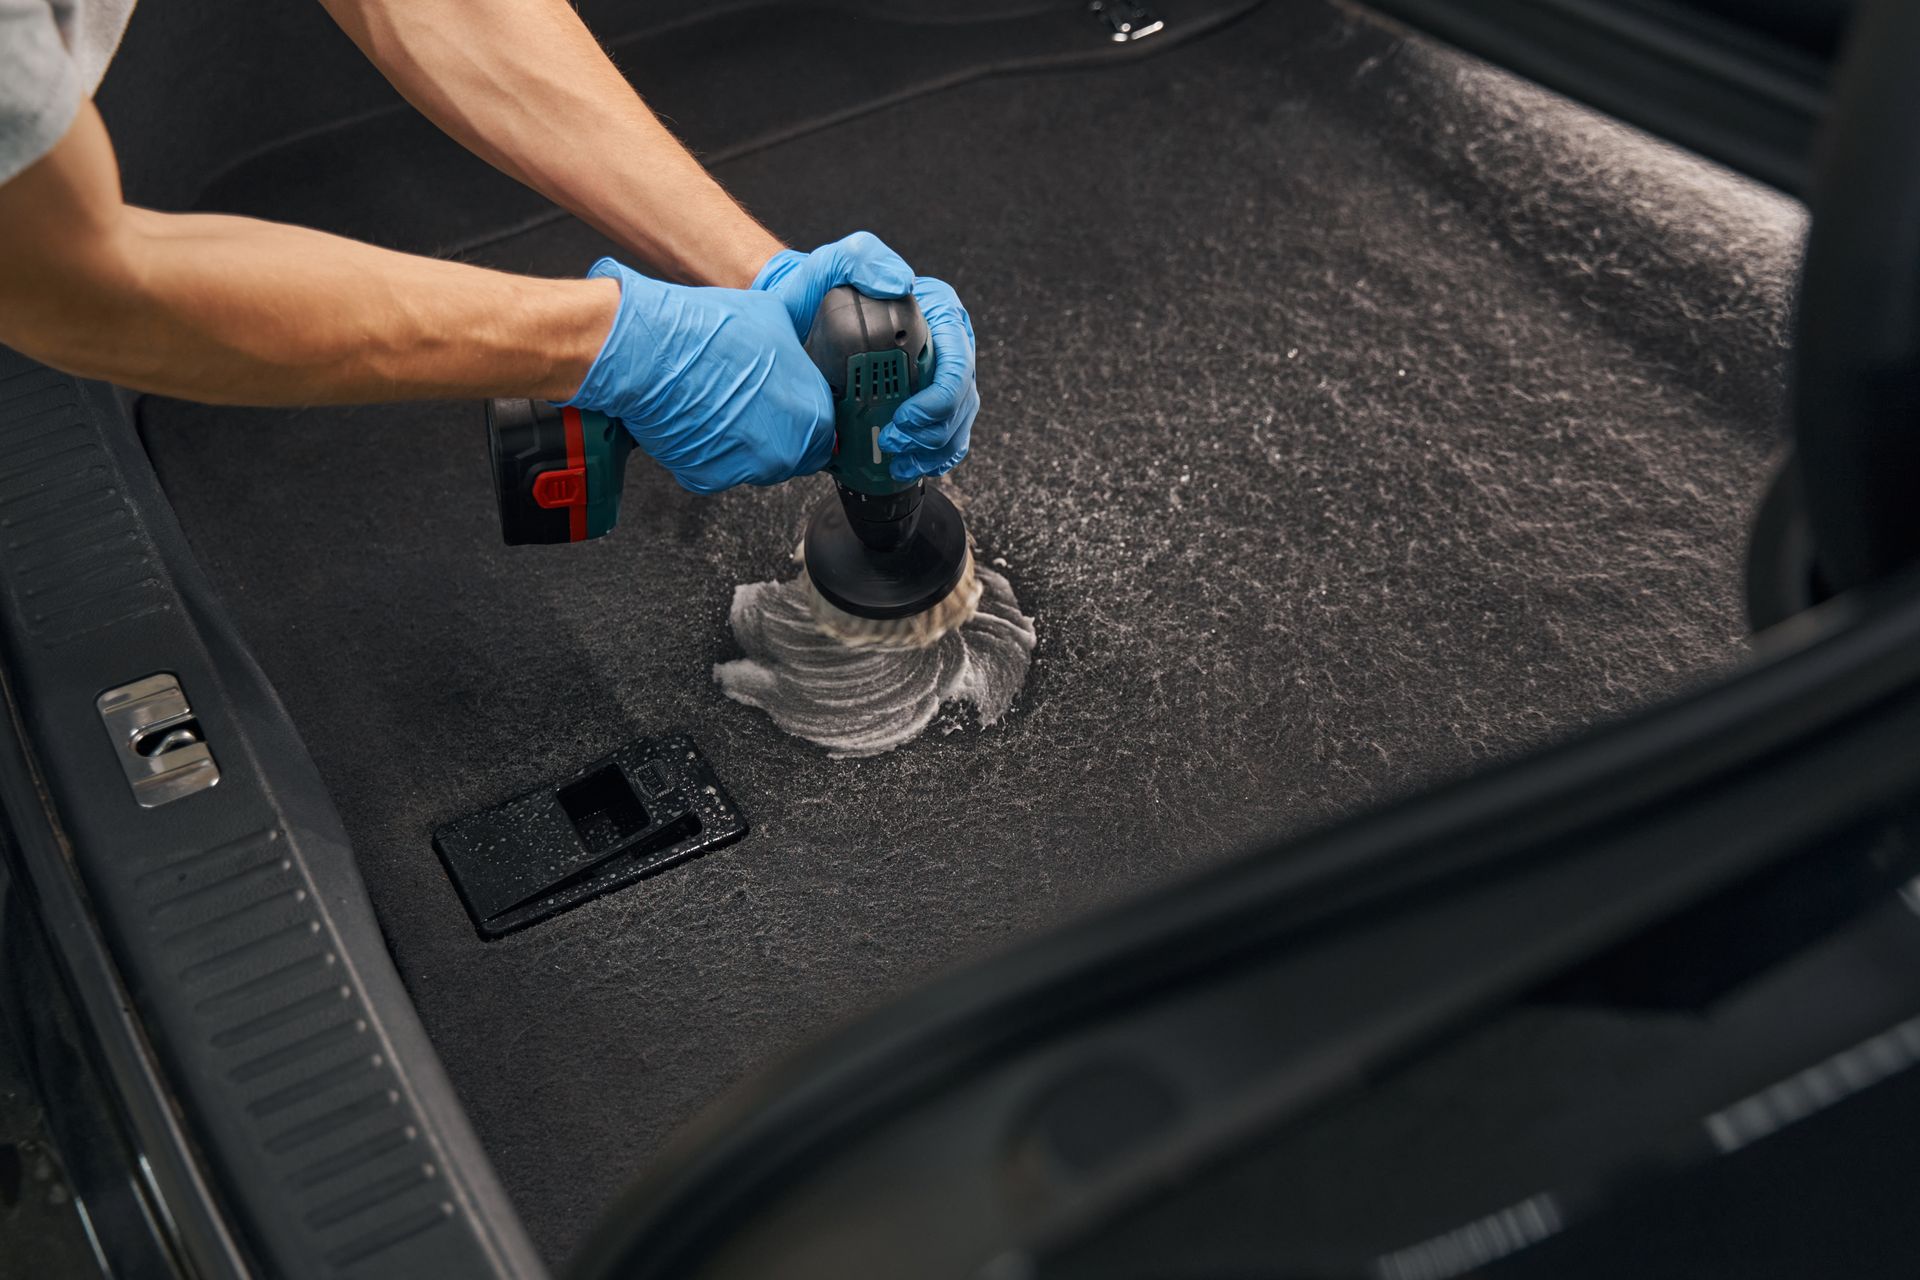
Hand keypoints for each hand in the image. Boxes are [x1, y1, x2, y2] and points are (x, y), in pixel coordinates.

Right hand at [562, 258, 833, 493]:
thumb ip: (803, 331)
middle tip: (751, 400)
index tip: (792, 404)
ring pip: (756, 462)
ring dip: (745, 440)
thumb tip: (813, 315)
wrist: (649, 352)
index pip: (827, 432)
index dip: (808, 414)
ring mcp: (746, 469)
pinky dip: (710, 449)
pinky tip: (698, 415)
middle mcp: (785, 452)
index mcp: (813, 416)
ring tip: (720, 401)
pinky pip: (718, 467)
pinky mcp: (707, 479)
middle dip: (778, 430)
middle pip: (793, 451)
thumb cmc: (708, 333)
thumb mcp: (777, 314)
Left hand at [754, 235, 978, 481]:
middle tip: (895, 440)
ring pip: (955, 423)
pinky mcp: (921, 401)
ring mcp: (935, 376)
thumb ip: (865, 259)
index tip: (906, 415)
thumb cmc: (818, 288)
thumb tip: (901, 283)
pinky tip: (908, 466)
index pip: (957, 362)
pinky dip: (931, 457)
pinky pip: (942, 436)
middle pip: (961, 399)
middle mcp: (945, 345)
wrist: (794, 318)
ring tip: (899, 459)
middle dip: (933, 430)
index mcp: (940, 314)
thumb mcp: (836, 261)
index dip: (941, 397)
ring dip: (932, 449)